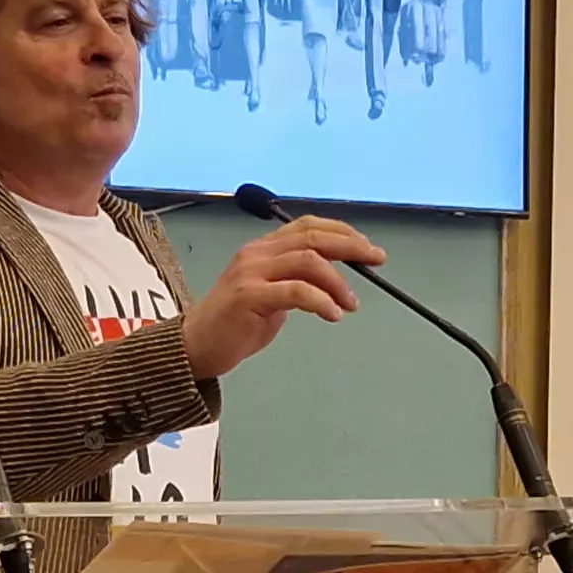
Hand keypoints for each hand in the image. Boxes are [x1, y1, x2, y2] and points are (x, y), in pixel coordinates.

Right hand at [185, 217, 382, 377]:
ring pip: (308, 261)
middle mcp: (256, 253)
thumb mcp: (271, 294)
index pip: (308, 226)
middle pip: (313, 237)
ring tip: (351, 304)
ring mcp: (251, 273)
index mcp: (262, 249)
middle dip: (351, 246)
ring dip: (338, 281)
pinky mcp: (249, 296)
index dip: (342, 232)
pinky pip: (297, 291)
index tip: (367, 248)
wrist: (196, 346)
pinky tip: (333, 315)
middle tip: (376, 260)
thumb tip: (335, 279)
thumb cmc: (234, 324)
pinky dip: (322, 301)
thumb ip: (296, 280)